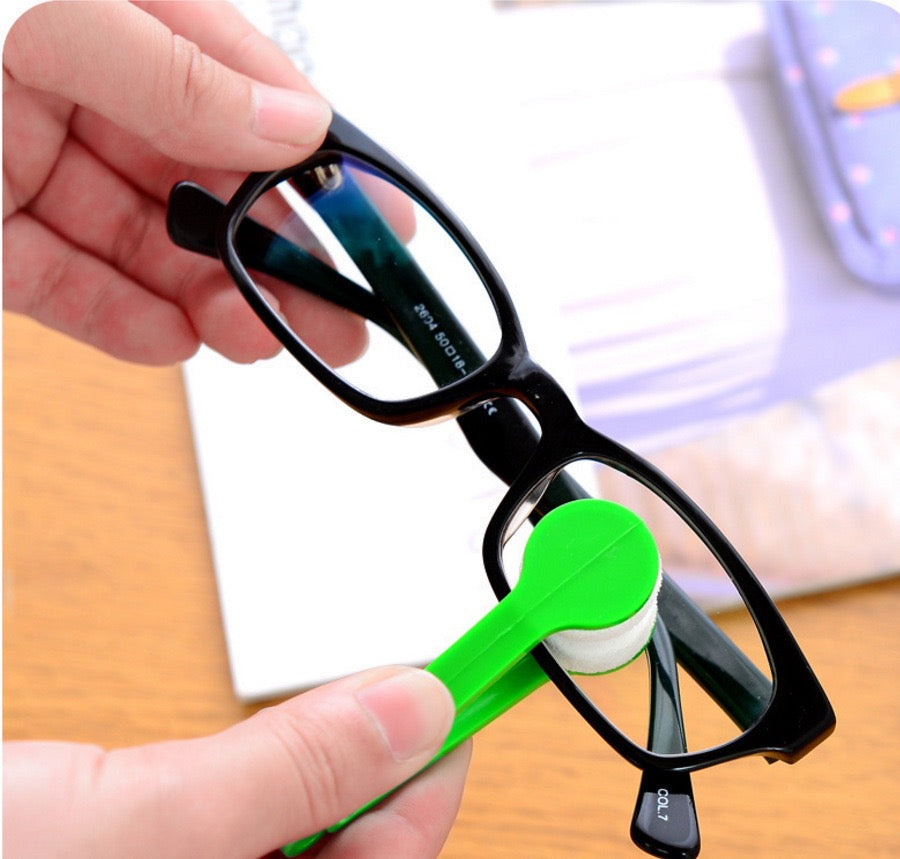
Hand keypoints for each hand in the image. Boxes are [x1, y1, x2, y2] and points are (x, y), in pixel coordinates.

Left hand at [3, 1, 365, 365]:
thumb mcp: (52, 51)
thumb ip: (175, 74)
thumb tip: (293, 124)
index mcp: (114, 31)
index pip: (241, 85)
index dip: (320, 155)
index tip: (379, 216)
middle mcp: (85, 106)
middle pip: (214, 185)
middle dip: (281, 255)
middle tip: (341, 314)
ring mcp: (45, 182)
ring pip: (160, 249)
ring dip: (217, 300)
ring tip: (260, 340)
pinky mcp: (11, 254)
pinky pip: (85, 292)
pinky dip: (131, 322)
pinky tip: (174, 338)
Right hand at [3, 666, 469, 857]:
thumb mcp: (138, 827)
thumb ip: (288, 771)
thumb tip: (411, 704)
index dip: (442, 760)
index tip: (476, 674)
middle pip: (358, 852)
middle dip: (390, 764)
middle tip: (418, 680)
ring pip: (304, 837)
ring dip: (335, 768)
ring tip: (357, 706)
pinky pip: (252, 834)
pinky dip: (277, 785)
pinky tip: (269, 757)